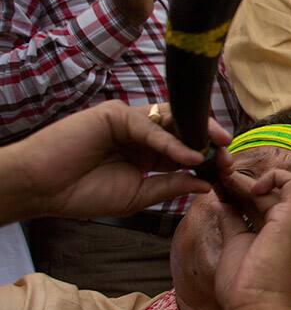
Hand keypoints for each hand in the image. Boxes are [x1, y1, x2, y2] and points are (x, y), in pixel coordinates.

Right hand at [1, 101, 231, 222]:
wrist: (42, 189)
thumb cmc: (82, 194)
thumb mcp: (137, 195)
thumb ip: (170, 186)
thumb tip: (206, 184)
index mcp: (147, 152)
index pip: (184, 149)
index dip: (206, 158)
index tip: (226, 170)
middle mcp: (141, 132)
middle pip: (184, 130)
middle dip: (209, 142)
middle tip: (229, 155)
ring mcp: (128, 120)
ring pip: (172, 121)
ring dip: (199, 134)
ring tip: (219, 148)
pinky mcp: (114, 114)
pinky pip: (149, 127)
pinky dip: (171, 142)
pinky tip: (189, 155)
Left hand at [212, 169, 290, 309]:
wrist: (256, 308)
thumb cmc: (244, 288)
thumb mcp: (234, 245)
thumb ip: (233, 222)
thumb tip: (223, 202)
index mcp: (277, 233)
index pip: (258, 202)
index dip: (238, 190)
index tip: (216, 185)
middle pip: (265, 192)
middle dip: (238, 180)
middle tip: (215, 172)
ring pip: (277, 184)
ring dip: (248, 177)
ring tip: (224, 175)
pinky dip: (273, 176)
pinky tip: (250, 187)